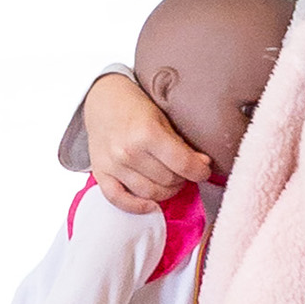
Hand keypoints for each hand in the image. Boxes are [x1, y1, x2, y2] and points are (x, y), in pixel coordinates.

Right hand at [83, 72, 212, 214]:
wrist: (101, 96)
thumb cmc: (134, 105)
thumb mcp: (162, 118)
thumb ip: (181, 144)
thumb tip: (202, 164)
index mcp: (146, 133)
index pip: (183, 165)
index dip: (200, 171)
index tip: (204, 170)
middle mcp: (128, 152)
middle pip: (168, 181)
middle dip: (182, 178)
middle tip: (183, 170)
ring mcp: (113, 164)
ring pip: (150, 193)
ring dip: (166, 191)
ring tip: (170, 180)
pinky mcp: (100, 172)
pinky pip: (118, 199)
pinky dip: (136, 206)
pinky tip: (150, 204)